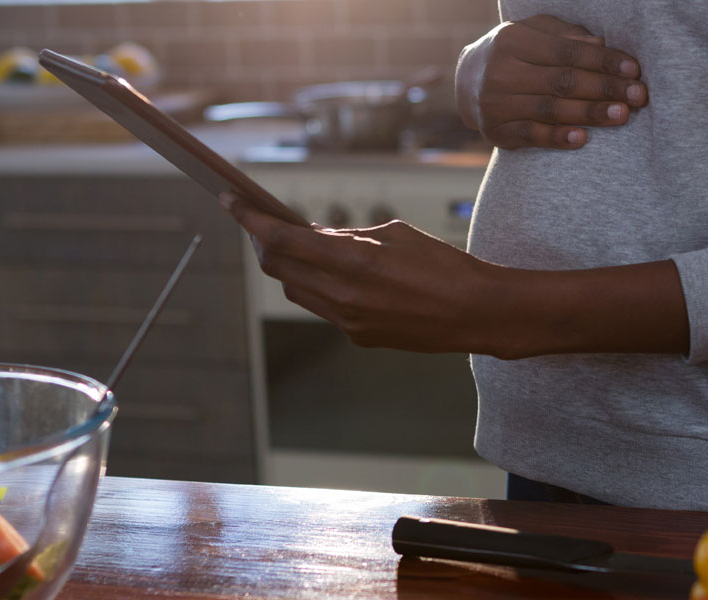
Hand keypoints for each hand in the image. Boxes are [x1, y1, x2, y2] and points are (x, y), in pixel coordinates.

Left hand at [221, 192, 505, 353]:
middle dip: (262, 241)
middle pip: (278, 267)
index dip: (249, 219)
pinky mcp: (358, 337)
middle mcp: (342, 297)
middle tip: (258, 220)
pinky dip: (315, 284)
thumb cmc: (445, 266)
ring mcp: (348, 322)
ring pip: (296, 289)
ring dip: (287, 265)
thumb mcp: (394, 235)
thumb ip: (348, 237)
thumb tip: (314, 237)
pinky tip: (326, 270)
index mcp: (352, 263)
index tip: (230, 200)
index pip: (280, 240)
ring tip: (293, 242)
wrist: (477, 314)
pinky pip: (321, 307)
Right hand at [456, 14, 647, 149]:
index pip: (566, 52)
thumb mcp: (534, 33)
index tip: (633, 70)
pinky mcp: (496, 132)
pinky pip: (531, 136)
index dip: (602, 61)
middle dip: (605, 88)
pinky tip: (582, 138)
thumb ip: (565, 36)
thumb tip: (599, 44)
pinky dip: (557, 138)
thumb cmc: (515, 53)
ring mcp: (496, 104)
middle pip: (562, 81)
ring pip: (551, 109)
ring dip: (590, 113)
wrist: (467, 81)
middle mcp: (500, 72)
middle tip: (638, 95)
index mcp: (512, 40)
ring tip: (622, 115)